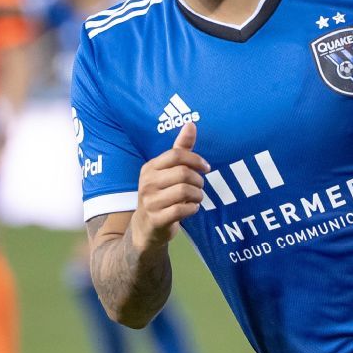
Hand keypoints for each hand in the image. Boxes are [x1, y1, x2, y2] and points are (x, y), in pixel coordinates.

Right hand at [130, 122, 207, 253]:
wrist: (145, 228)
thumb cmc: (161, 194)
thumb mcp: (167, 171)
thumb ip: (180, 149)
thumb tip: (191, 124)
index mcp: (149, 168)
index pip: (176, 155)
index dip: (195, 159)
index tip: (206, 168)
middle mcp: (147, 183)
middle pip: (183, 173)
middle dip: (198, 180)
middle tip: (200, 186)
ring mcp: (150, 202)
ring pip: (185, 191)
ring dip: (198, 195)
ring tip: (197, 197)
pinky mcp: (156, 219)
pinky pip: (182, 210)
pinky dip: (193, 209)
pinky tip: (192, 208)